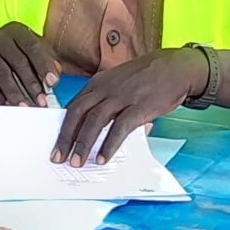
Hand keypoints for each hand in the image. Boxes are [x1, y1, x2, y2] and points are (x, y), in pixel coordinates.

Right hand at [0, 22, 60, 105]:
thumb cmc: (14, 47)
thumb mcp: (31, 44)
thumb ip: (46, 57)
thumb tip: (56, 72)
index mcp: (18, 32)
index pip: (32, 48)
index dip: (43, 65)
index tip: (52, 82)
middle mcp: (1, 41)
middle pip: (18, 62)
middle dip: (31, 84)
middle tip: (41, 101)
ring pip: (2, 75)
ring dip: (14, 93)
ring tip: (25, 106)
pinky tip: (6, 103)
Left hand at [51, 47, 207, 166]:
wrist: (175, 67)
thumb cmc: (146, 77)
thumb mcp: (118, 82)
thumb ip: (105, 101)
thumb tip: (93, 128)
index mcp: (97, 83)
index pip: (73, 105)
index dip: (62, 125)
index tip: (54, 142)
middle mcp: (105, 89)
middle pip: (77, 113)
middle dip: (65, 137)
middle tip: (57, 157)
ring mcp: (121, 97)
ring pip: (94, 121)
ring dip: (82, 144)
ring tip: (76, 162)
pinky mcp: (139, 107)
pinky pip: (119, 128)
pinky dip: (109, 144)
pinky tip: (103, 158)